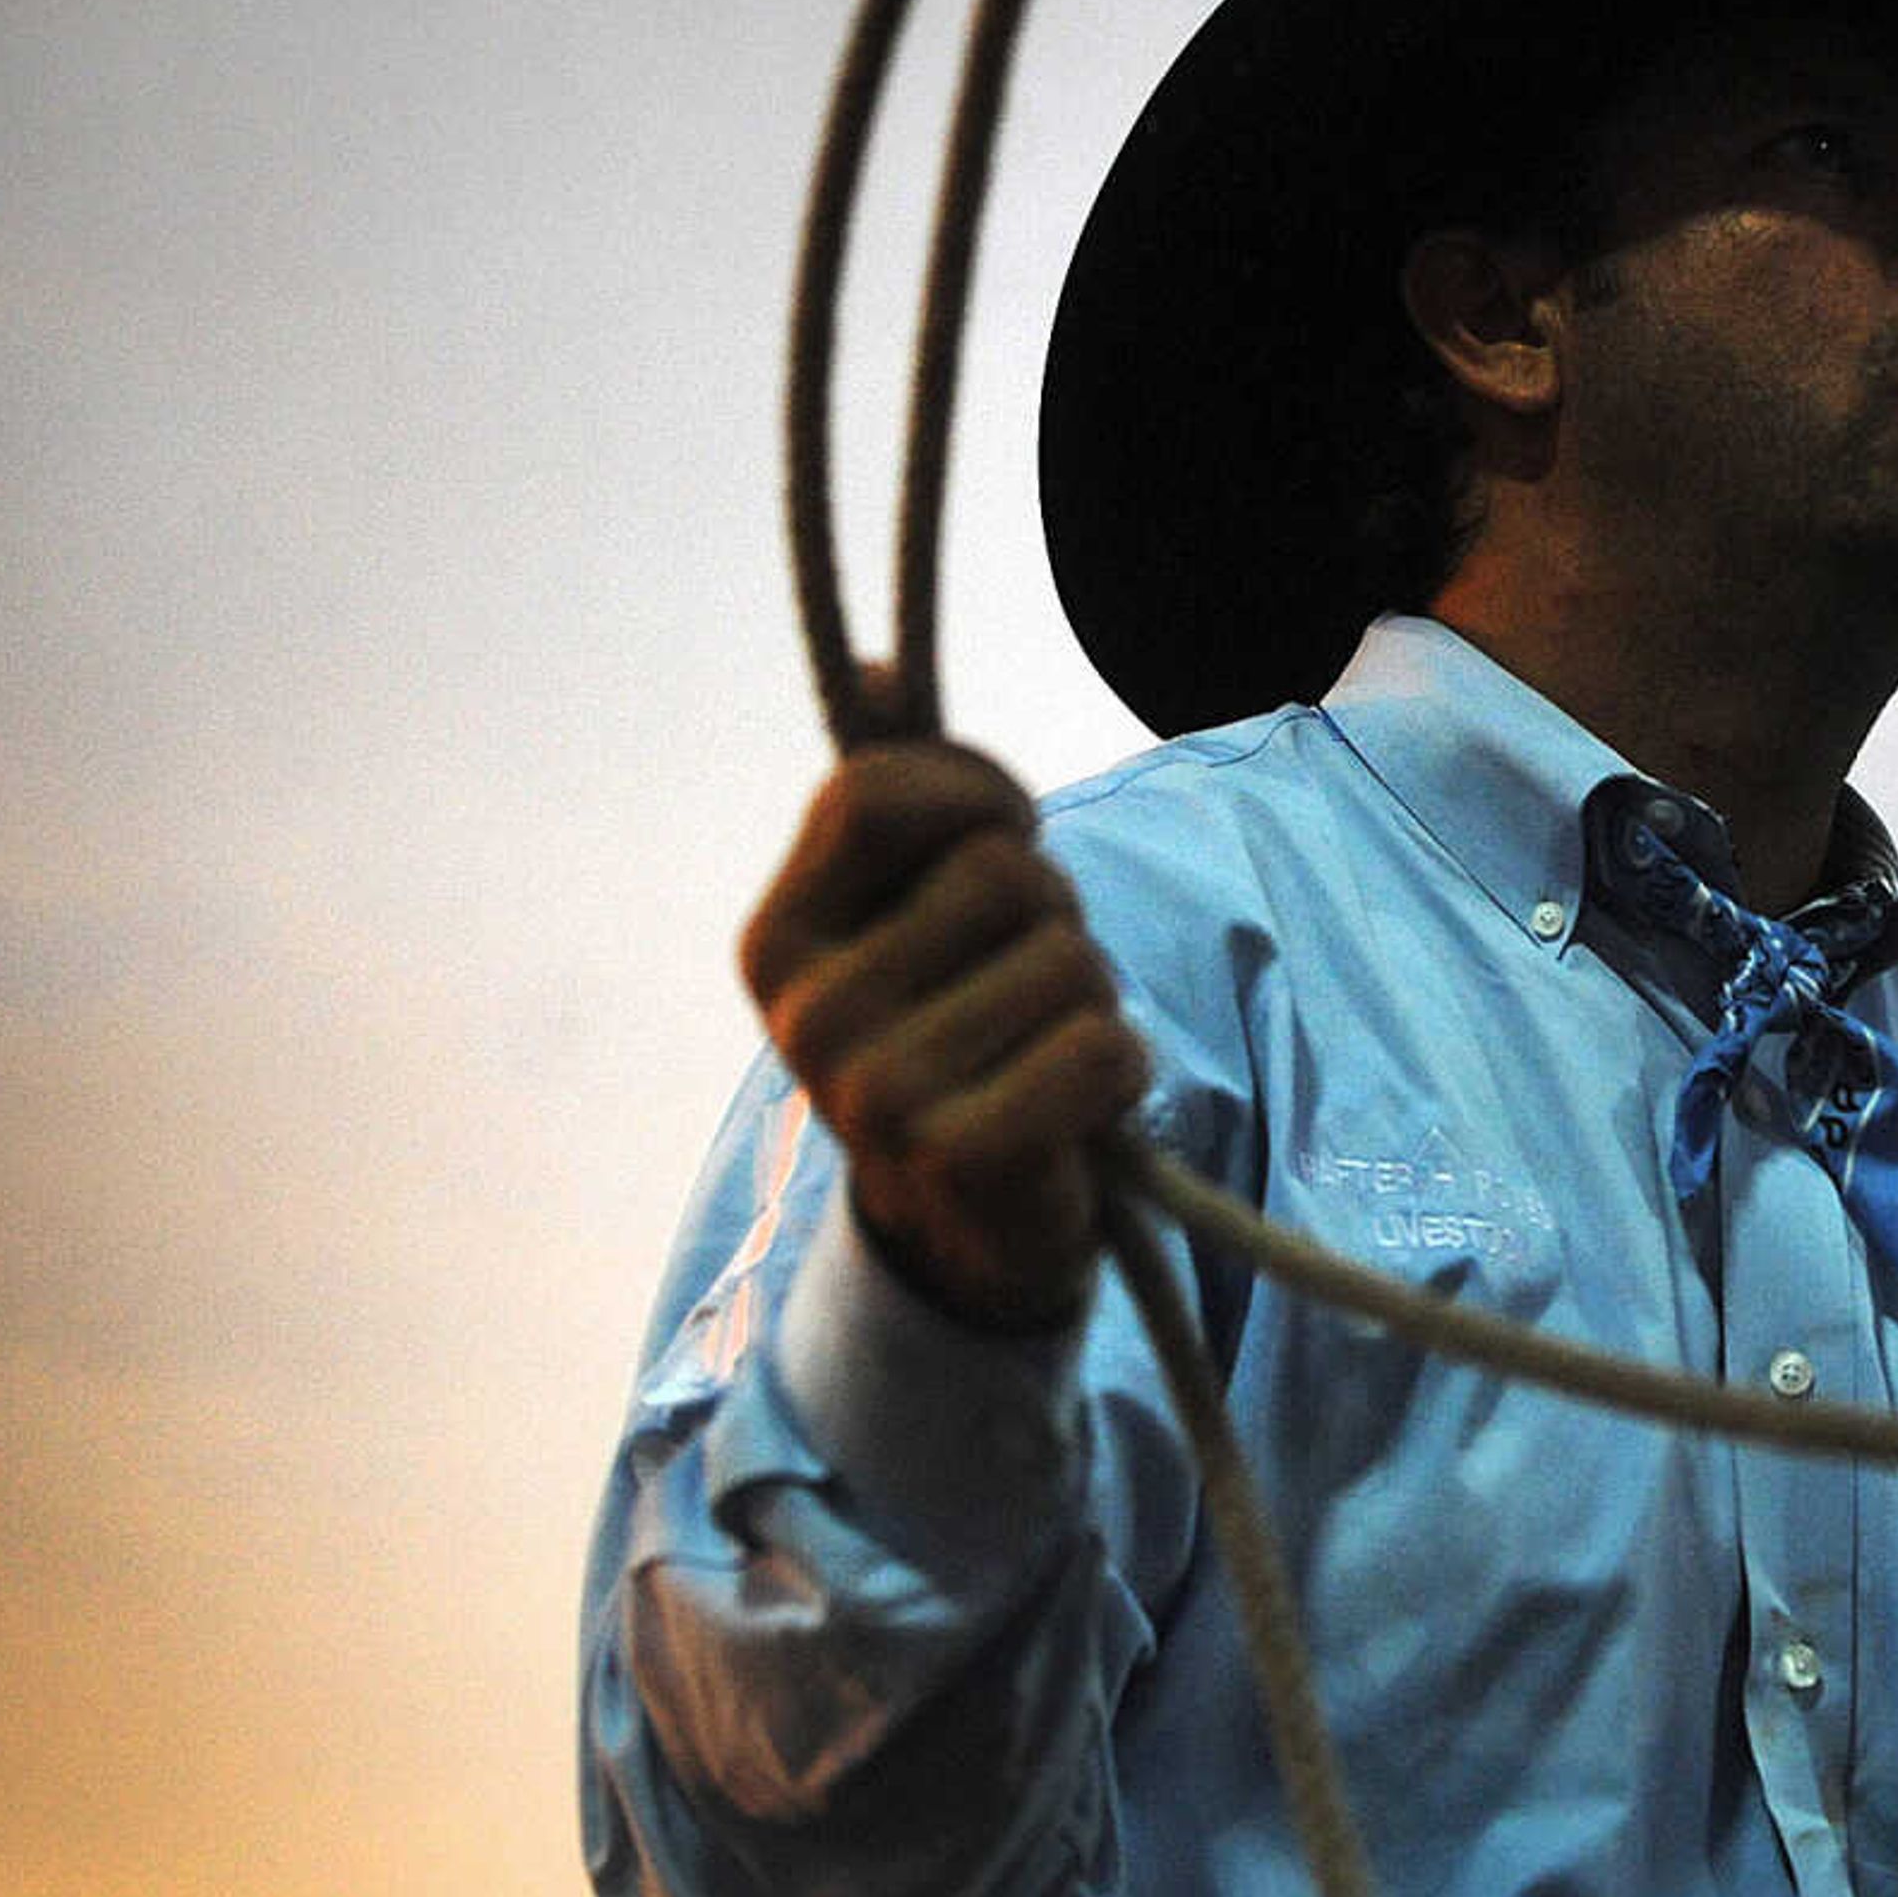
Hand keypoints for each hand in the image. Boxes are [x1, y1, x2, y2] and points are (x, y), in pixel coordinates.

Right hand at [739, 740, 1147, 1331]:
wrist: (962, 1223)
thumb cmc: (952, 1031)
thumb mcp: (908, 913)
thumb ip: (898, 799)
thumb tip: (885, 674)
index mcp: (776, 939)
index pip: (877, 789)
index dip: (976, 790)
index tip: (1003, 832)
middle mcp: (803, 1015)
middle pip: (999, 870)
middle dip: (1053, 909)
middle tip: (1027, 977)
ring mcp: (872, 1094)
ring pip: (1067, 956)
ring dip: (1092, 994)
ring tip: (1046, 1043)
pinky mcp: (960, 1158)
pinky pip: (1104, 1046)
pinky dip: (1121, 1069)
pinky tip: (1079, 1103)